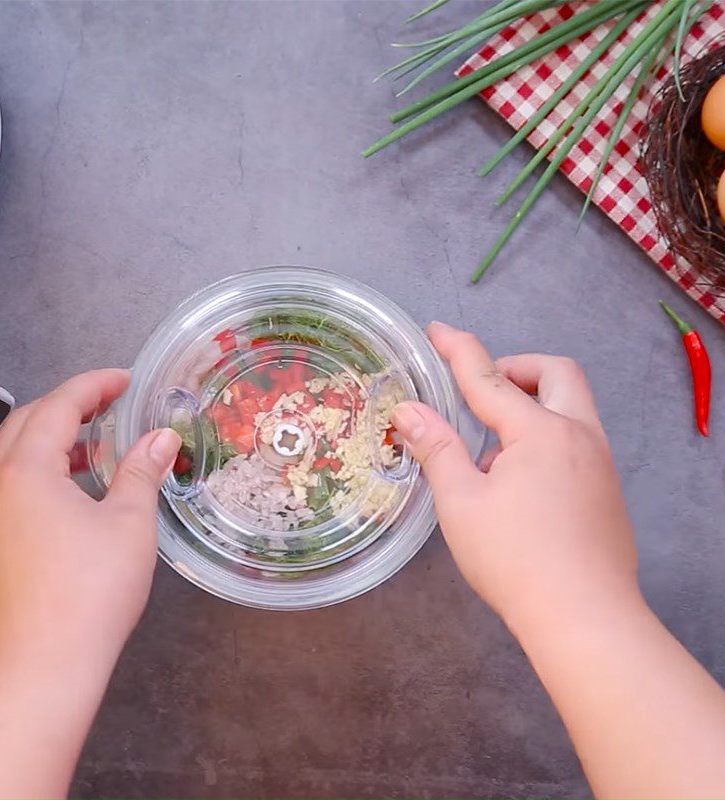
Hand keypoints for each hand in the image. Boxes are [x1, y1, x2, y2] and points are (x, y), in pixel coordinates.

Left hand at [0, 369, 180, 680]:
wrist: (40, 669)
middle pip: (25, 422)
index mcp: (25, 471)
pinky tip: (73, 493)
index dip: (94, 385)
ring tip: (96, 446)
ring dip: (52, 439)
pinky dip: (40, 472)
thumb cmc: (90, 591)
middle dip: (69, 405)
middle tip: (111, 404)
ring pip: (12, 456)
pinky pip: (9, 487)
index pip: (58, 406)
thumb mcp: (128, 523)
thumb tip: (162, 437)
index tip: (126, 379)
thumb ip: (142, 470)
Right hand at [392, 323, 637, 632]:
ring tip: (493, 445)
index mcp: (540, 432)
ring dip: (533, 402)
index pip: (489, 378)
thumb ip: (436, 448)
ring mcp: (599, 462)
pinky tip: (520, 481)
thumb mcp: (461, 502)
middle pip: (556, 373)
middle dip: (517, 368)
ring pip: (573, 405)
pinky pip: (578, 438)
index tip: (436, 328)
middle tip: (483, 391)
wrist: (584, 618)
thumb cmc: (514, 558)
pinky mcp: (606, 490)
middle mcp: (578, 435)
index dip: (458, 350)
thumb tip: (408, 411)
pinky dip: (547, 434)